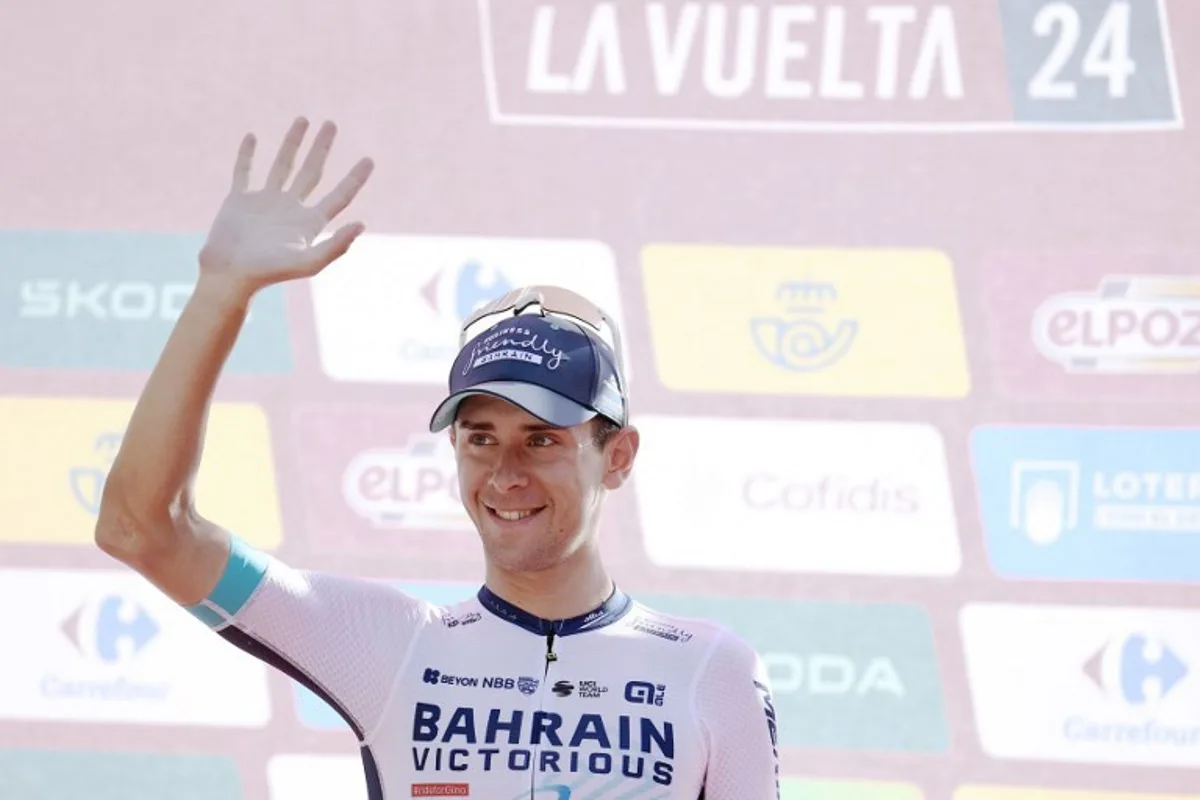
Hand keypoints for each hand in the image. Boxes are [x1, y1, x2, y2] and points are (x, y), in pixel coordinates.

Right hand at [198, 117, 373, 294]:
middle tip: (332, 123)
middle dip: (322, 148)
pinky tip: (252, 137)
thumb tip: (362, 224)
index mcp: (309, 223)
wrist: (230, 275)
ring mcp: (265, 203)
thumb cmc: (269, 272)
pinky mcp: (239, 201)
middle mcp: (290, 209)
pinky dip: (247, 155)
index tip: (370, 159)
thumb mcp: (308, 262)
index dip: (355, 178)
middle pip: (312, 172)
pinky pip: (244, 172)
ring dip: (292, 142)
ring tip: (303, 119)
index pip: (339, 196)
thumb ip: (336, 245)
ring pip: (282, 165)